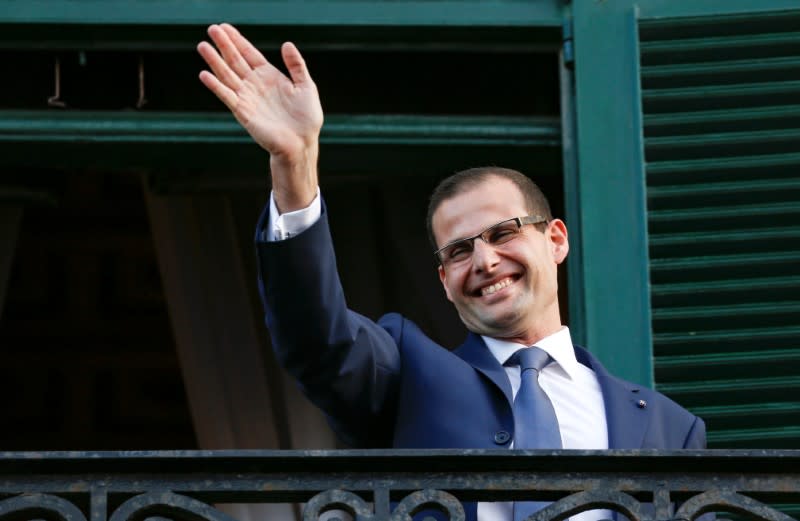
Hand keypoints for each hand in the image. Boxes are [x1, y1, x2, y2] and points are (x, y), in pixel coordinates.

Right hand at [197, 23, 322, 210]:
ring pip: (228, 75)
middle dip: (224, 45)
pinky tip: (205, 75)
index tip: (224, 27)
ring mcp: (248, 98)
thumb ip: (296, 65)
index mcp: (270, 76)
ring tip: (203, 46)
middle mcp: (255, 85)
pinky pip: (227, 96)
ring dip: (215, 61)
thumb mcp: (306, 86)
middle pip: (236, 61)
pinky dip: (216, 86)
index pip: (249, 54)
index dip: (238, 40)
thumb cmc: (306, 118)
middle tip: (211, 29)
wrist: (302, 143)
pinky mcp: (243, 112)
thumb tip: (286, 44)